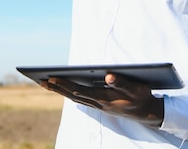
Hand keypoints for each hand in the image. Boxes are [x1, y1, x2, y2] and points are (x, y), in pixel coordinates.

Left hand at [42, 73, 163, 127]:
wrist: (147, 112)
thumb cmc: (141, 97)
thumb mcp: (135, 88)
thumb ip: (122, 82)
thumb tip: (107, 75)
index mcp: (104, 99)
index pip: (79, 90)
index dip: (65, 84)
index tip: (52, 77)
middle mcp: (98, 104)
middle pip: (73, 95)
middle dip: (57, 88)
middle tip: (41, 81)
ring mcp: (98, 106)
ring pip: (75, 97)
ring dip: (60, 91)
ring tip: (46, 83)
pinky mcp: (99, 105)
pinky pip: (80, 98)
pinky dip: (69, 92)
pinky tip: (63, 88)